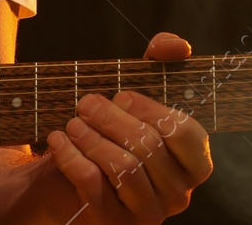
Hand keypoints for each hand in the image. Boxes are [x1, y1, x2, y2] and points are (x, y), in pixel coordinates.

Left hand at [35, 32, 212, 222]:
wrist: (66, 176)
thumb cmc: (111, 133)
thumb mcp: (135, 97)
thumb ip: (158, 64)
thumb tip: (176, 44)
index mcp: (192, 163)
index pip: (188, 134)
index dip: (152, 109)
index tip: (122, 94)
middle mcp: (177, 194)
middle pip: (149, 147)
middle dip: (110, 118)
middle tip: (84, 103)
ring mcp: (147, 214)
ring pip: (124, 169)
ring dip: (91, 138)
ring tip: (71, 123)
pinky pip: (94, 186)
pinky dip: (71, 157)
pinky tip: (58, 141)